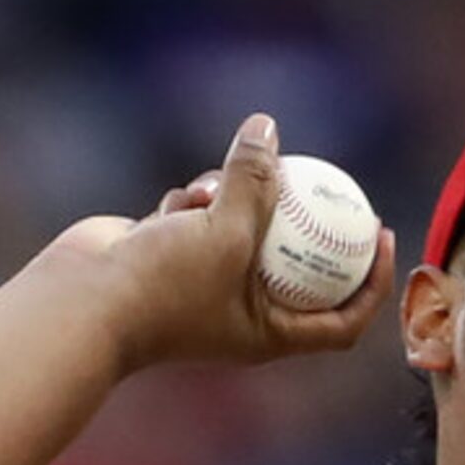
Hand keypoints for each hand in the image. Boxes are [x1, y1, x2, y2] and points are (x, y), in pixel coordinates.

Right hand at [52, 112, 397, 374]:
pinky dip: (196, 203)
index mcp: (268, 335)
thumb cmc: (163, 285)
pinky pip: (202, 220)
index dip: (372, 283)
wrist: (83, 302)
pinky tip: (180, 199)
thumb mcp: (226, 230)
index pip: (342, 321)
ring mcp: (205, 286)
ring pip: (244, 232)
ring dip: (237, 201)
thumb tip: (268, 129)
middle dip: (308, 225)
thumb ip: (254, 182)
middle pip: (297, 269)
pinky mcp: (172, 257)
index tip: (381, 235)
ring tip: (216, 190)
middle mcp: (241, 315)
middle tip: (330, 184)